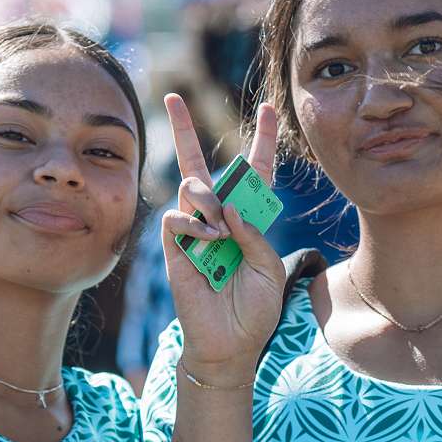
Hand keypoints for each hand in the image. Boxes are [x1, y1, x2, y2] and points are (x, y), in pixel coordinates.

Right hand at [160, 94, 286, 383]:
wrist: (231, 345)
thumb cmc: (253, 310)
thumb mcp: (269, 271)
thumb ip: (255, 237)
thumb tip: (230, 208)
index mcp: (247, 220)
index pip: (254, 174)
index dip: (263, 142)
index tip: (270, 111)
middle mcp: (218, 219)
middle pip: (201, 166)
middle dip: (183, 129)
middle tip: (172, 97)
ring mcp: (193, 231)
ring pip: (190, 187)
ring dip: (208, 200)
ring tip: (221, 228)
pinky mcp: (174, 249)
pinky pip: (175, 218)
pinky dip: (193, 224)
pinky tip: (208, 240)